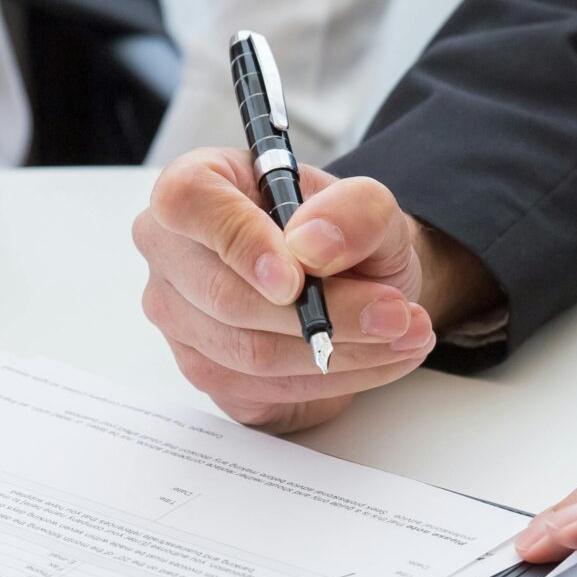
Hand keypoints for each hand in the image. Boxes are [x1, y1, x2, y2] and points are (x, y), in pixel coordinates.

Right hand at [132, 147, 496, 432]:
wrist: (357, 282)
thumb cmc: (342, 235)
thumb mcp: (371, 206)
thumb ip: (353, 211)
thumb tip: (313, 246)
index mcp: (196, 188)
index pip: (188, 204)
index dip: (240, 242)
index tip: (298, 277)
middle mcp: (173, 255)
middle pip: (225, 296)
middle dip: (324, 313)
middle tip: (395, 313)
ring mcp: (181, 321)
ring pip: (251, 353)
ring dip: (341, 351)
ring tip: (403, 332)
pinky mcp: (208, 374)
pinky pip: (266, 389)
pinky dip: (334, 378)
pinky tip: (378, 357)